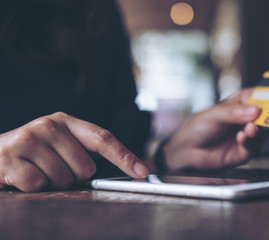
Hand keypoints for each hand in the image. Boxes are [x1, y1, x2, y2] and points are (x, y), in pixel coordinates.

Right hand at [0, 112, 148, 191]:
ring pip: (64, 179)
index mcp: (66, 121)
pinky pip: (40, 185)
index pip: (102, 138)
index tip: (142, 172)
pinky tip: (24, 176)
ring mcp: (28, 139)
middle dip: (73, 176)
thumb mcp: (60, 143)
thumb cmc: (34, 152)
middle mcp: (49, 125)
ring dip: (54, 183)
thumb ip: (86, 151)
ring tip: (38, 171)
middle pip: (85, 167)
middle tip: (55, 168)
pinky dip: (35, 188)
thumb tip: (127, 168)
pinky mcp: (10, 158)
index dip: (124, 156)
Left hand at [163, 88, 261, 170]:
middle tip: (266, 114)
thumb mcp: (213, 115)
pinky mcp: (244, 151)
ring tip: (250, 128)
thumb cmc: (197, 128)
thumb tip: (255, 110)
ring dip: (258, 129)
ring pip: (262, 130)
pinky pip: (254, 145)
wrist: (186, 151)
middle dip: (266, 114)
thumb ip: (233, 113)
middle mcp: (243, 119)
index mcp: (237, 105)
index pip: (257, 96)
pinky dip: (250, 140)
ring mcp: (245, 135)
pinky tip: (242, 137)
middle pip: (264, 114)